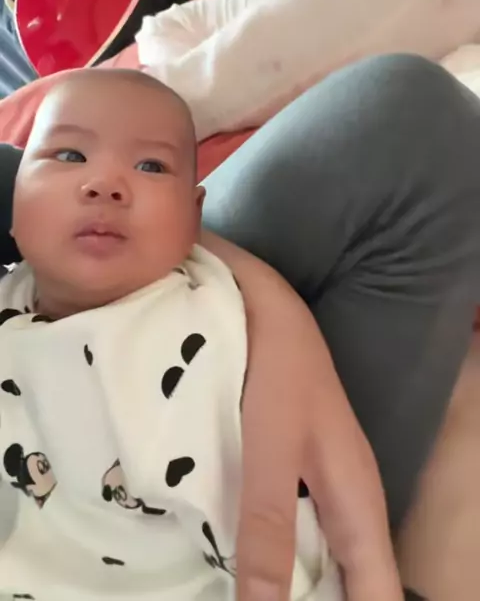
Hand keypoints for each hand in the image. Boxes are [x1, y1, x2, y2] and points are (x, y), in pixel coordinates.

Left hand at [201, 231, 403, 600]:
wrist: (261, 304)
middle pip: (348, 581)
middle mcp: (344, 500)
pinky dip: (261, 554)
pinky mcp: (284, 469)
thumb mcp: (271, 447)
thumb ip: (268, 526)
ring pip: (315, 558)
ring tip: (236, 593)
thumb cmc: (277, 369)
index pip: (377, 590)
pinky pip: (283, 529)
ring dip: (287, 584)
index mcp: (357, 501)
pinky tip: (227, 565)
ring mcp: (315, 484)